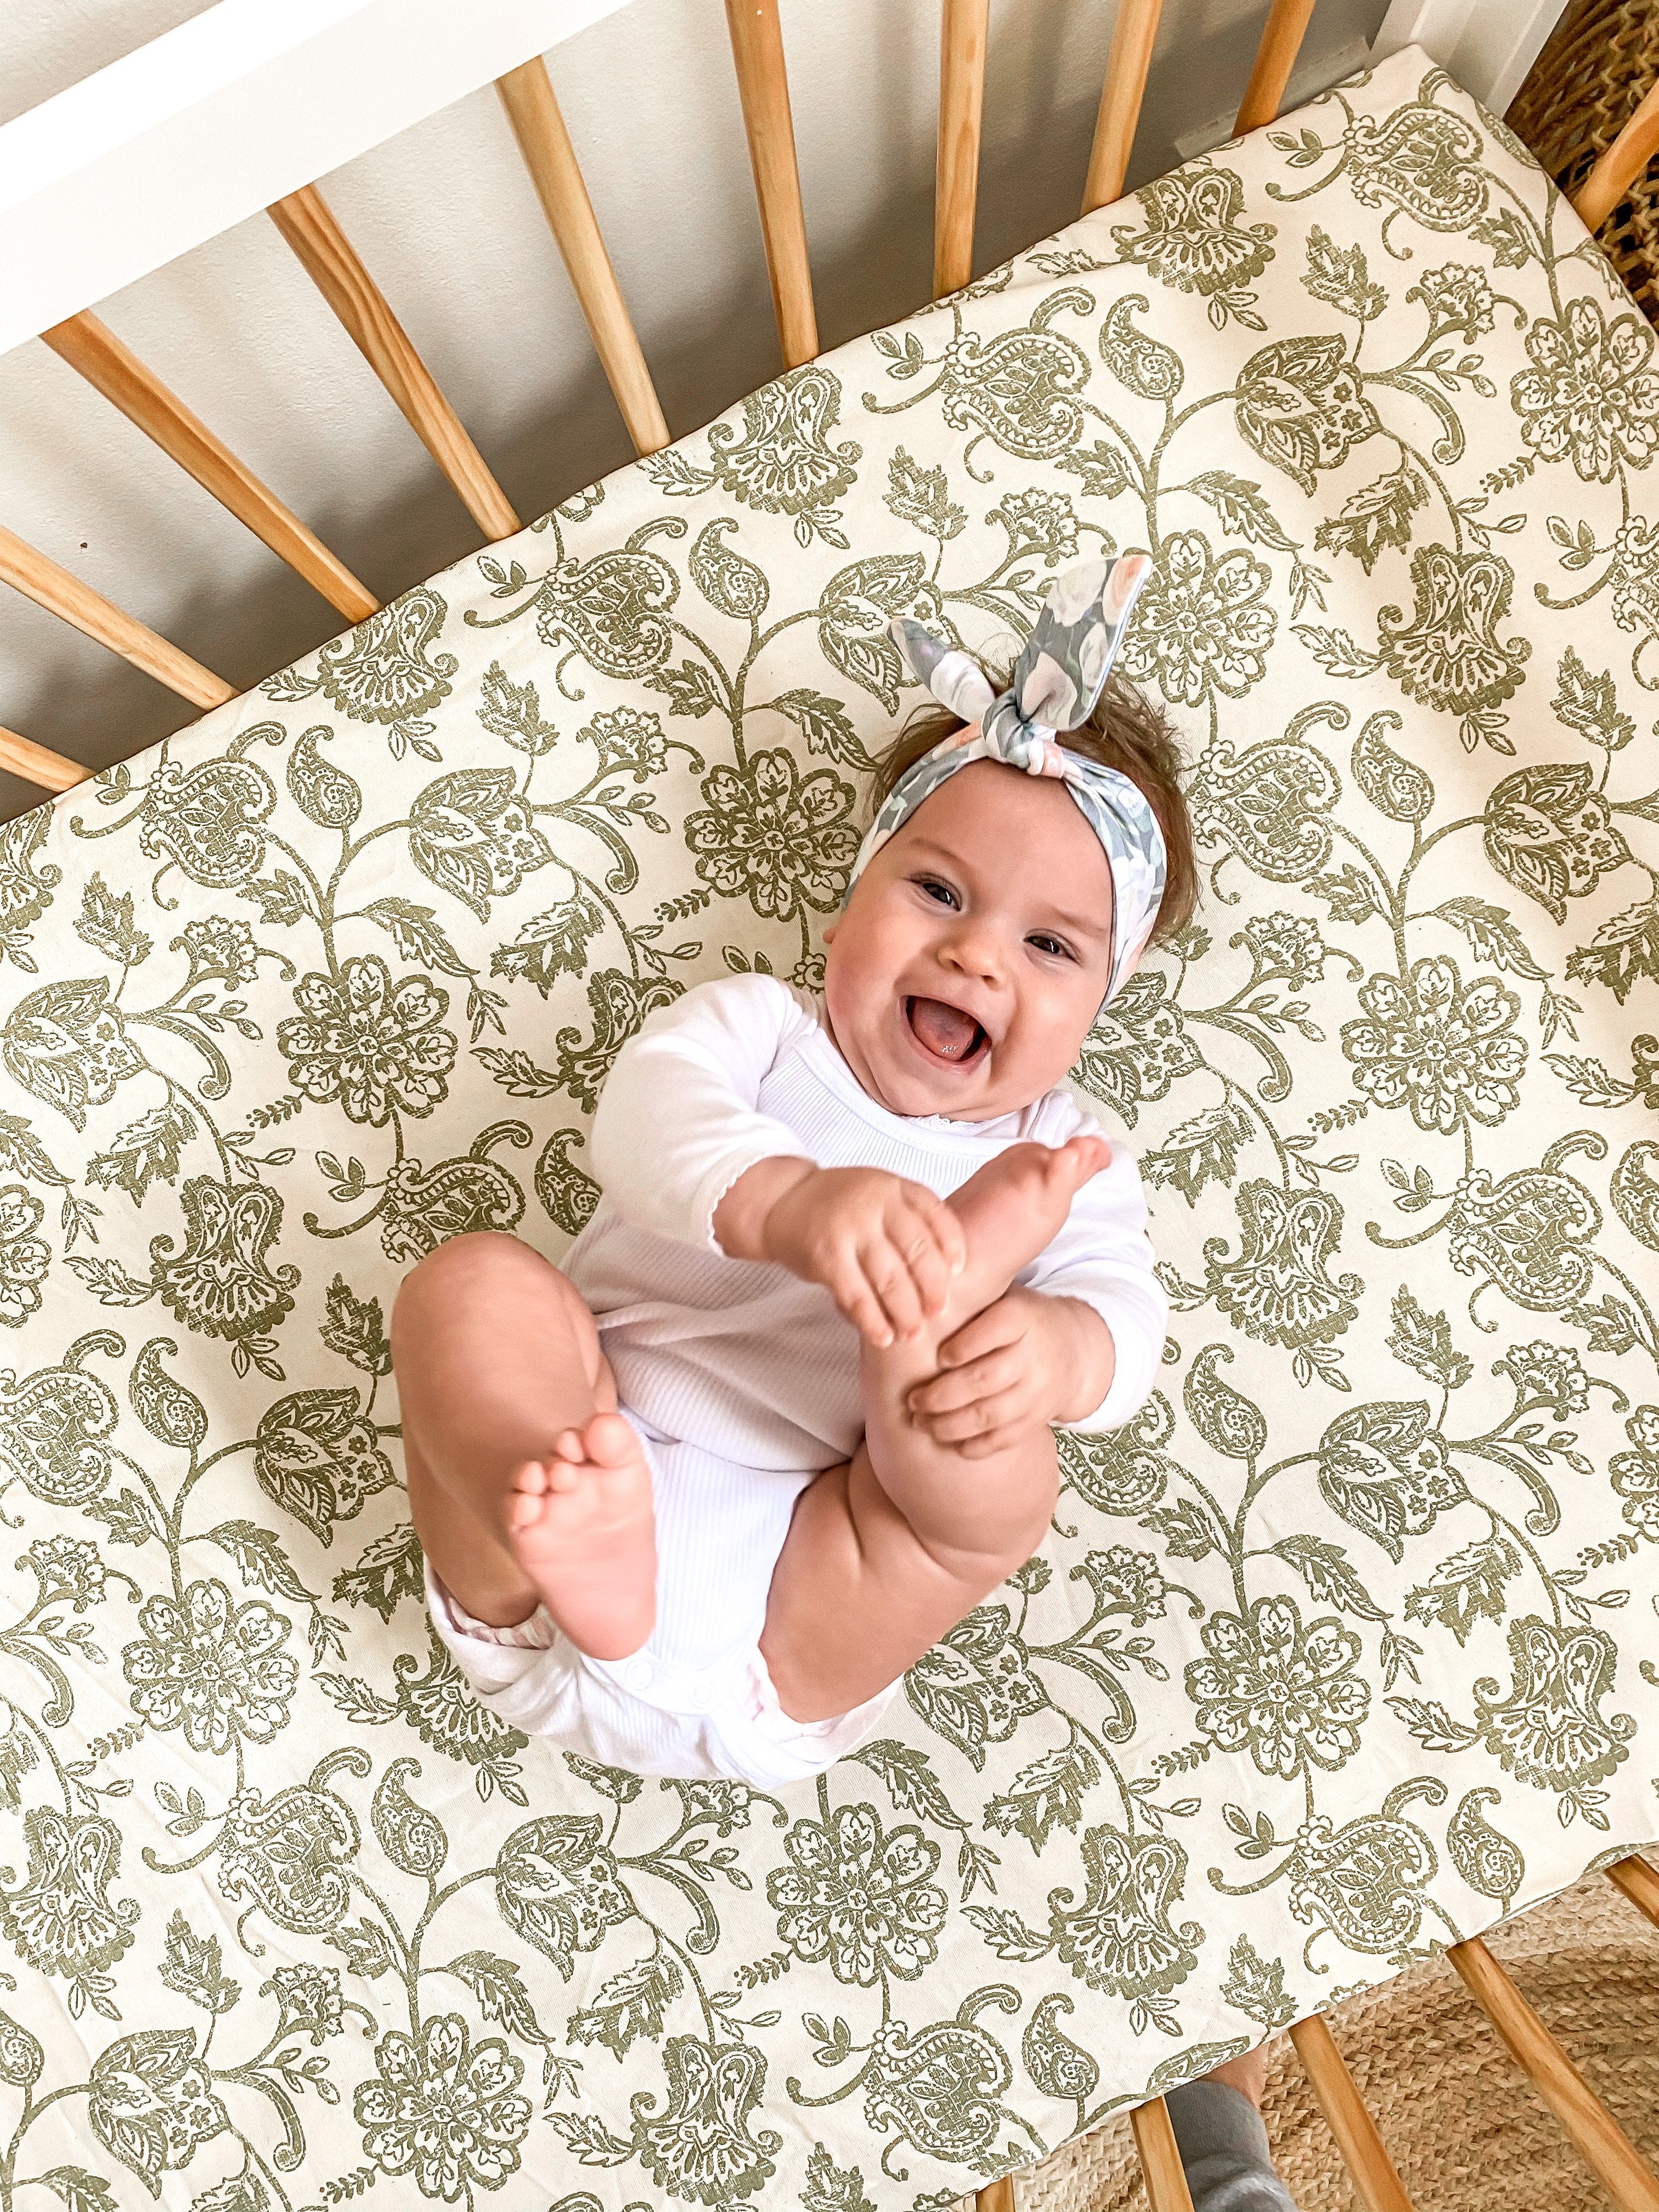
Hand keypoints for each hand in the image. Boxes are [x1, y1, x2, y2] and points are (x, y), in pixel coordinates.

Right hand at [720, 1161, 965, 1345]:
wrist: (782, 1201)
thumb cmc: (839, 1204)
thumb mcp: (880, 1194)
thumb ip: (911, 1218)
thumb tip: (950, 1269)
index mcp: (895, 1187)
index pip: (938, 1219)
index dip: (953, 1249)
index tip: (959, 1274)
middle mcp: (875, 1204)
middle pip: (918, 1253)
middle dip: (933, 1290)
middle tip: (938, 1313)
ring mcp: (850, 1229)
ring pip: (891, 1280)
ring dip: (906, 1314)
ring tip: (912, 1333)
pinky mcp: (826, 1257)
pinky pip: (857, 1297)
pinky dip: (873, 1322)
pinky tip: (883, 1337)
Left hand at [907, 1289, 1112, 1456]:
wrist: (1075, 1349)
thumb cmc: (1019, 1320)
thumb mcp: (1004, 1298)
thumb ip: (970, 1300)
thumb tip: (914, 1301)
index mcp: (1023, 1317)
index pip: (996, 1329)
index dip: (966, 1345)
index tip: (938, 1357)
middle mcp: (1034, 1355)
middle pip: (986, 1379)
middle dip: (942, 1395)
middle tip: (913, 1401)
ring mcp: (1039, 1390)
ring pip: (991, 1415)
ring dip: (951, 1425)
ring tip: (921, 1424)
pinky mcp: (1039, 1417)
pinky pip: (1007, 1437)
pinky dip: (978, 1446)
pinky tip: (952, 1445)